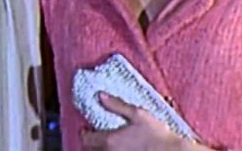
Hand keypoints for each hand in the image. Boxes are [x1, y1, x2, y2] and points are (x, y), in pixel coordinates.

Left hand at [80, 93, 205, 150]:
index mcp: (110, 140)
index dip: (84, 133)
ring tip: (108, 143)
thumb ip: (117, 105)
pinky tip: (120, 148)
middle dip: (92, 142)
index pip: (87, 139)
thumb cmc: (157, 135)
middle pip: (92, 150)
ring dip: (101, 149)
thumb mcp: (137, 114)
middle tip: (96, 135)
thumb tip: (101, 96)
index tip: (87, 129)